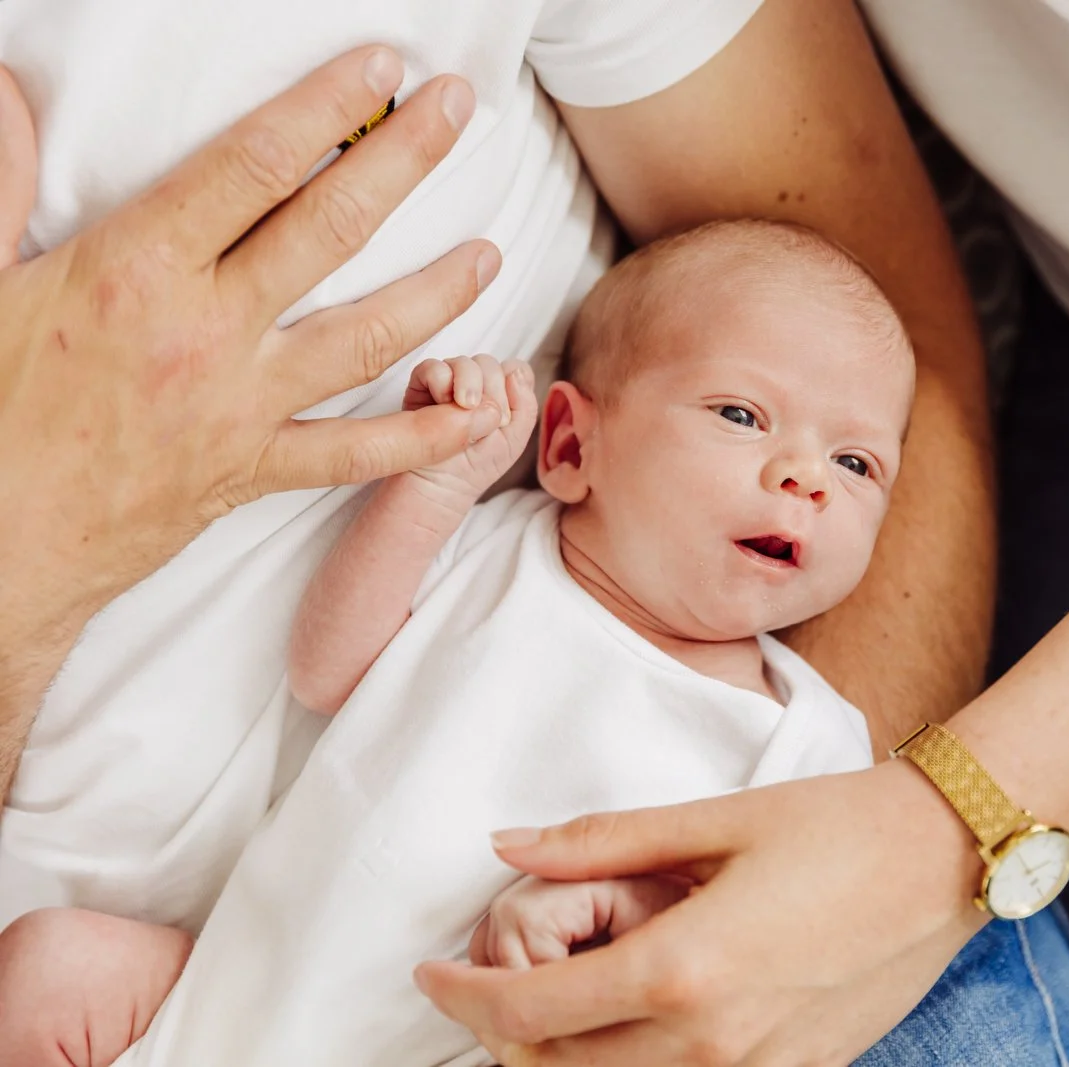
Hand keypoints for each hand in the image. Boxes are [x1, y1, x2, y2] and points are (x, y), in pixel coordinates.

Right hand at [0, 47, 500, 634]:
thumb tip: (5, 92)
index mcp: (137, 269)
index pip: (253, 166)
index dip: (324, 108)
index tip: (380, 70)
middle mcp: (208, 332)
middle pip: (330, 230)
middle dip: (401, 162)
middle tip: (457, 113)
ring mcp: (243, 405)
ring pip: (366, 337)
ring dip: (437, 292)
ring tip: (489, 254)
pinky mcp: (255, 468)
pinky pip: (356, 454)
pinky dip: (422, 438)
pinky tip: (474, 416)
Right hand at [401, 357, 537, 504]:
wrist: (443, 485)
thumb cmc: (478, 465)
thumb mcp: (514, 439)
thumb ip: (525, 404)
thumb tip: (515, 370)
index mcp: (501, 393)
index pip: (513, 369)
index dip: (511, 389)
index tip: (502, 419)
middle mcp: (476, 384)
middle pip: (489, 364)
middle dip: (491, 393)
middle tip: (482, 424)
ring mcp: (449, 382)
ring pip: (464, 362)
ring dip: (469, 385)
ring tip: (463, 411)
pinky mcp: (421, 386)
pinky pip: (433, 367)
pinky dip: (441, 380)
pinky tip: (443, 403)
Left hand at [416, 762, 989, 1065]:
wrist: (948, 859)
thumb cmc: (836, 825)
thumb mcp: (714, 819)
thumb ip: (599, 842)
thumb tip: (506, 845)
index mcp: (682, 970)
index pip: (532, 1010)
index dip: (464, 996)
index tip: (432, 972)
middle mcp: (711, 1043)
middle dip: (501, 1037)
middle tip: (480, 987)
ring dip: (562, 1061)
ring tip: (547, 1006)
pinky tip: (630, 1023)